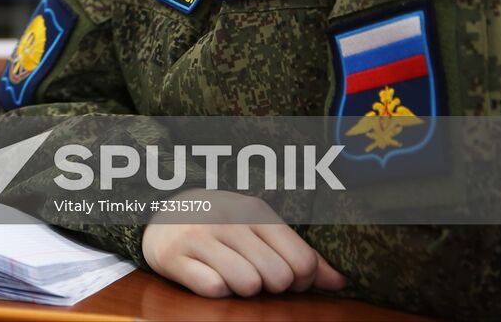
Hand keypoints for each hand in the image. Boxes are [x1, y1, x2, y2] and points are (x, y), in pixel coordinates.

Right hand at [141, 190, 345, 297]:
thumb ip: (300, 254)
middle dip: (270, 287)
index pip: (303, 261)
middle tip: (255, 277)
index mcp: (256, 210)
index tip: (285, 278)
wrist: (161, 210)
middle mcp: (229, 218)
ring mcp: (200, 235)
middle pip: (277, 277)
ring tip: (232, 276)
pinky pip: (212, 288)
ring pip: (247, 284)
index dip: (301, 282)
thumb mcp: (260, 228)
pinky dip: (215, 290)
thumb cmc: (222, 224)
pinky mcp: (174, 255)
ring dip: (243, 290)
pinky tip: (207, 275)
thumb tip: (340, 283)